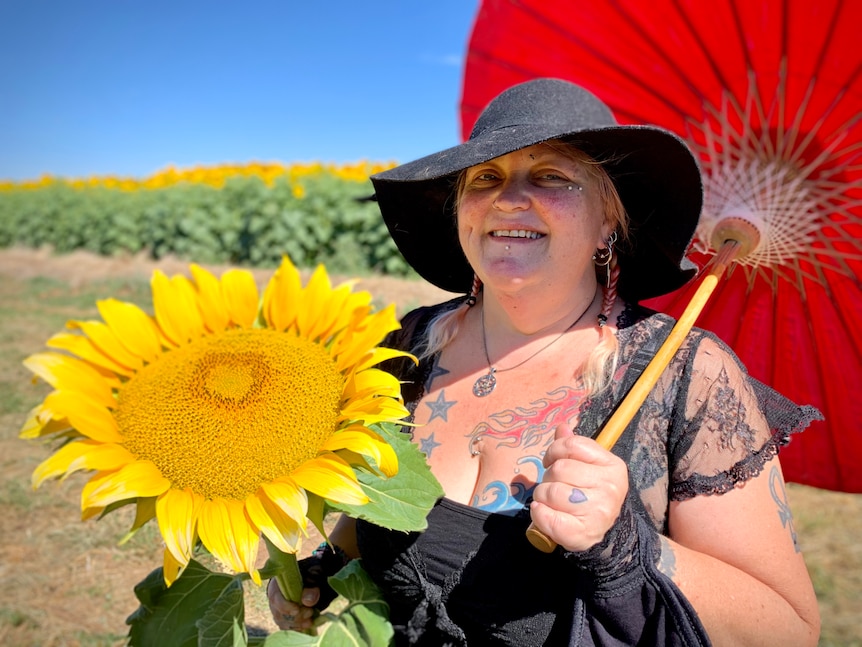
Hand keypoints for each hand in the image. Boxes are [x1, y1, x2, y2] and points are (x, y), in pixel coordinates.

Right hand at [267, 577, 319, 631]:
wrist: (310, 579)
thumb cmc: (310, 574)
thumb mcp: (313, 574)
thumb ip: (312, 584)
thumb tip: (307, 601)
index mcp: (278, 583)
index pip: (275, 598)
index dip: (285, 606)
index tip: (297, 610)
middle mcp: (274, 597)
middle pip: (278, 613)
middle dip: (295, 617)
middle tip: (310, 612)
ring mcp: (277, 608)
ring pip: (282, 622)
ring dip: (297, 624)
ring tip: (310, 621)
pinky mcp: (282, 617)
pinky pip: (285, 627)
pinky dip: (296, 628)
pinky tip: (306, 625)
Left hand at [529, 424, 628, 552]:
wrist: (603, 533)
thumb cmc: (591, 494)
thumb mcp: (587, 467)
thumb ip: (572, 447)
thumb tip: (562, 427)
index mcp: (612, 465)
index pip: (572, 445)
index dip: (554, 451)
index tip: (550, 461)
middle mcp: (609, 487)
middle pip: (560, 469)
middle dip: (548, 476)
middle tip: (552, 485)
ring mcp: (598, 511)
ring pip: (552, 491)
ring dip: (542, 495)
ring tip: (549, 500)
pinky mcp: (583, 532)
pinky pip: (550, 518)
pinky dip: (539, 513)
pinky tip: (542, 511)